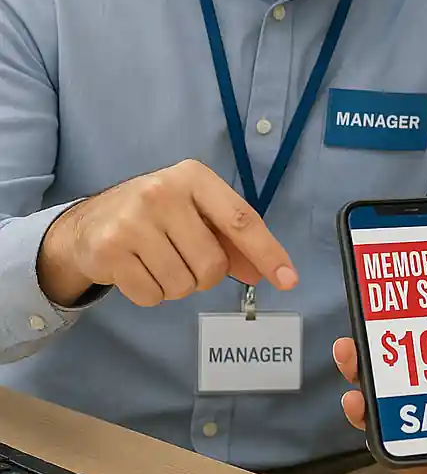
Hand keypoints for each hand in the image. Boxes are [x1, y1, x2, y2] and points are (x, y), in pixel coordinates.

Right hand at [38, 159, 297, 306]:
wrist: (89, 222)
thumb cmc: (157, 216)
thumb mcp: (196, 213)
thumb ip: (232, 240)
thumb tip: (265, 273)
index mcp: (194, 177)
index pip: (241, 220)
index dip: (268, 252)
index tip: (289, 279)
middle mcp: (163, 192)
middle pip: (212, 264)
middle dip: (206, 275)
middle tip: (187, 260)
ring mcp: (133, 221)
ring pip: (183, 285)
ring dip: (178, 286)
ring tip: (159, 262)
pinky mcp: (109, 250)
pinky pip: (152, 297)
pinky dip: (152, 295)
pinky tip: (139, 270)